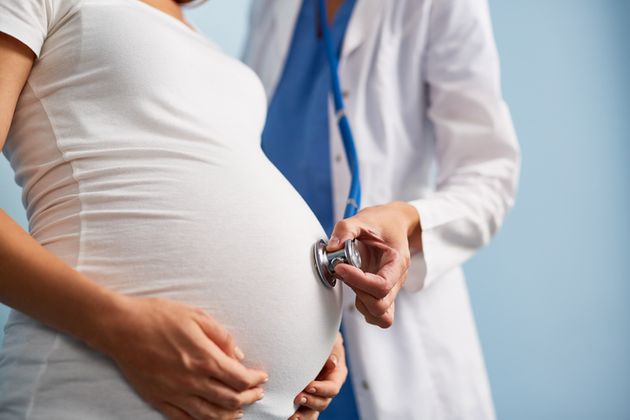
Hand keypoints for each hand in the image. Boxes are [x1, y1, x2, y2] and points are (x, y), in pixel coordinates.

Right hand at [94, 296, 267, 419]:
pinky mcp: (158, 398)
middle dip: (249, 398)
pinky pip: (183, 419)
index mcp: (204, 357)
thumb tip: (238, 354)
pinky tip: (209, 418)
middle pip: (230, 399)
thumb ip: (221, 336)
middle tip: (256, 393)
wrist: (121, 327)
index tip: (261, 377)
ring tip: (239, 410)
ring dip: (229, 414)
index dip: (255, 380)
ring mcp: (174, 393)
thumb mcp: (196, 316)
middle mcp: (192, 380)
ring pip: (210, 415)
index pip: (240, 378)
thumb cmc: (158, 316)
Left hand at [289, 332, 347, 419]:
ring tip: (292, 417)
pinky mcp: (305, 396)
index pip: (333, 388)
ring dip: (303, 415)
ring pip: (313, 411)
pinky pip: (304, 412)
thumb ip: (333, 349)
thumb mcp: (330, 339)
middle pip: (323, 402)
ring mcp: (316, 394)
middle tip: (297, 398)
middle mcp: (328, 387)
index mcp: (337, 374)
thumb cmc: (321, 336)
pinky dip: (297, 417)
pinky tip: (287, 418)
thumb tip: (332, 362)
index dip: (322, 389)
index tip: (308, 386)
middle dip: (311, 401)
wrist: (310, 336)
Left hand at [327, 201, 420, 327]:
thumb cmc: (382, 222)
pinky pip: (377, 315)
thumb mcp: (364, 218)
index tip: (341, 267)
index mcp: (397, 262)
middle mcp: (397, 279)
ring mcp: (392, 289)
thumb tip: (332, 248)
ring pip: (380, 315)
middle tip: (344, 272)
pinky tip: (354, 286)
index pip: (382, 285)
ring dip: (360, 303)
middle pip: (381, 305)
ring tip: (350, 280)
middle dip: (357, 292)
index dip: (359, 281)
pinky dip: (363, 307)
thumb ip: (346, 230)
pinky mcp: (382, 293)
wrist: (394, 223)